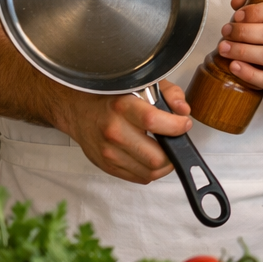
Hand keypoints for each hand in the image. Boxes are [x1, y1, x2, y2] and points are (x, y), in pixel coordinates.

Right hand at [51, 81, 191, 184]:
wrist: (78, 110)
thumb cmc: (112, 96)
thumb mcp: (143, 84)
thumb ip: (169, 94)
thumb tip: (183, 111)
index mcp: (122, 107)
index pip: (153, 121)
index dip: (176, 126)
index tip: (184, 123)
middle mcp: (113, 132)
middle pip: (155, 157)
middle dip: (174, 151)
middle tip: (176, 140)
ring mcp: (108, 152)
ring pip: (149, 172)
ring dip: (165, 164)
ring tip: (166, 149)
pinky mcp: (106, 165)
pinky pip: (138, 177)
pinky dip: (151, 170)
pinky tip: (151, 156)